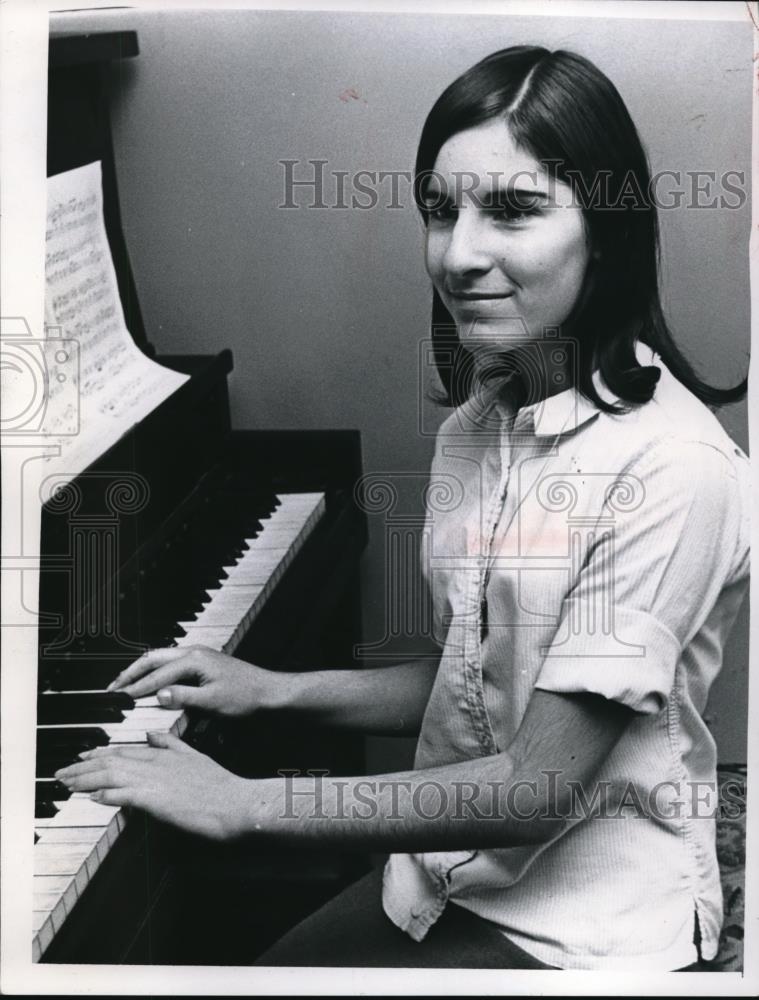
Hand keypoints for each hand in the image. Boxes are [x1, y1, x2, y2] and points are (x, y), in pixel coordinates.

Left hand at [55, 732, 252, 840]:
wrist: (234, 802)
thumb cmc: (218, 785)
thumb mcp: (194, 755)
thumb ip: (171, 744)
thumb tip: (151, 735)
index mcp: (163, 753)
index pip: (123, 750)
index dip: (98, 754)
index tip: (81, 758)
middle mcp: (155, 763)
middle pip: (110, 760)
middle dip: (82, 767)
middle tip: (61, 773)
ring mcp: (154, 780)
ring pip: (110, 774)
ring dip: (85, 779)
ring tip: (67, 784)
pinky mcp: (155, 799)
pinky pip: (123, 794)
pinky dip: (105, 794)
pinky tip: (92, 797)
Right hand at [107, 645, 284, 716]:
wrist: (268, 692)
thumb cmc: (246, 696)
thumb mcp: (213, 702)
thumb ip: (184, 698)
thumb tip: (159, 695)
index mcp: (195, 659)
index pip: (158, 674)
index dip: (137, 688)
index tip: (119, 699)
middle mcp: (194, 652)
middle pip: (152, 657)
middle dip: (131, 672)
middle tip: (113, 688)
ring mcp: (198, 655)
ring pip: (160, 657)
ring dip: (141, 670)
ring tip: (124, 685)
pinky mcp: (201, 662)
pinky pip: (170, 662)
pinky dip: (154, 671)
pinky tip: (149, 682)